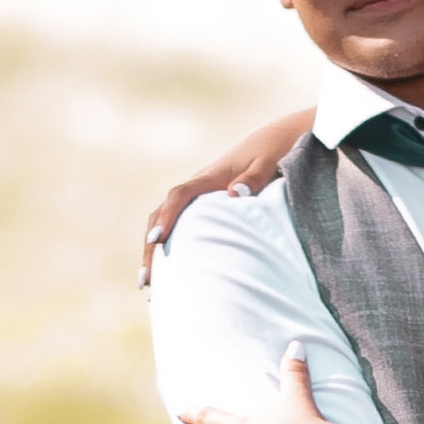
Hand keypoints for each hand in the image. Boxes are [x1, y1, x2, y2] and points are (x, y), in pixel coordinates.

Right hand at [142, 108, 317, 278]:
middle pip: (162, 212)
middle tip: (146, 278)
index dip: (167, 217)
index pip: (180, 195)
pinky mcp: (206, 203)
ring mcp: (200, 195)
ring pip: (167, 219)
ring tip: (149, 283)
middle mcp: (199, 185)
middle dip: (151, 244)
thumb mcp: (268, 163)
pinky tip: (170, 271)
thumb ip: (254, 178)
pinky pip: (181, 223)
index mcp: (211, 177)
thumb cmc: (274, 153)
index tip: (157, 240)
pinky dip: (171, 244)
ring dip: (154, 248)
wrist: (277, 140)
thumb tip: (234, 194)